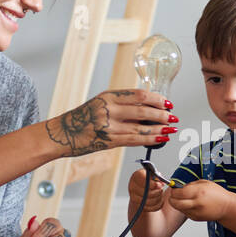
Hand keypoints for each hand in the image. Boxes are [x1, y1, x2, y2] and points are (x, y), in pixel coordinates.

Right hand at [46, 89, 176, 155]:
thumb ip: (120, 105)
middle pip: (143, 111)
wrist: (62, 134)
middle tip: (173, 117)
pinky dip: (151, 140)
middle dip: (162, 114)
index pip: (139, 95)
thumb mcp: (100, 104)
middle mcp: (109, 109)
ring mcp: (108, 126)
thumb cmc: (82, 120)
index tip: (167, 103)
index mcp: (108, 96)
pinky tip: (161, 139)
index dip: (157, 99)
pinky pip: (134, 140)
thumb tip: (148, 110)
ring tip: (171, 129)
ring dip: (160, 129)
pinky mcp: (109, 141)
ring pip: (141, 128)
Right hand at [128, 168, 168, 213]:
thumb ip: (158, 178)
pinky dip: (158, 205)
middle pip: (146, 193)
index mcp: (137, 176)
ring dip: (158, 198)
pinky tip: (159, 200)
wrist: (146, 189)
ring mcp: (134, 197)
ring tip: (161, 194)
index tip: (160, 185)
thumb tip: (160, 184)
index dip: (152, 184)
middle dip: (157, 192)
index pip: (142, 180)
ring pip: (148, 202)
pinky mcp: (138, 206)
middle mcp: (132, 187)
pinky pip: (150, 208)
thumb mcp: (155, 176)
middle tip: (162, 189)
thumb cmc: (152, 180)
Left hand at [167, 179, 230, 222]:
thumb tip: (178, 187)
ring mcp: (196, 212)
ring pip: (179, 208)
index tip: (174, 189)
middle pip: (175, 202)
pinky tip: (191, 204)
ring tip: (183, 199)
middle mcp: (197, 202)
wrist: (226, 207)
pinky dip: (184, 208)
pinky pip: (185, 213)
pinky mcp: (196, 218)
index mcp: (198, 192)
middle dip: (171, 198)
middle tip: (173, 195)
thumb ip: (190, 185)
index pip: (178, 192)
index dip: (173, 191)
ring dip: (177, 204)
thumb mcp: (204, 183)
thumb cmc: (217, 193)